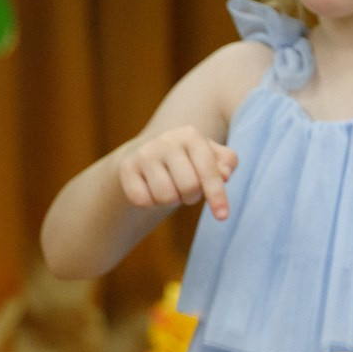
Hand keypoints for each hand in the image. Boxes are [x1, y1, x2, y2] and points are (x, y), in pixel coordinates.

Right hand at [119, 125, 237, 220]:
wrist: (147, 152)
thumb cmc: (189, 159)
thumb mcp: (211, 156)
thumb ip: (227, 162)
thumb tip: (225, 174)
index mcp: (190, 135)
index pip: (209, 171)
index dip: (217, 196)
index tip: (223, 216)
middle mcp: (165, 140)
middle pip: (188, 187)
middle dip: (192, 197)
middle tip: (187, 190)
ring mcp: (143, 153)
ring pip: (165, 197)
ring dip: (172, 201)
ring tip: (171, 187)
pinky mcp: (125, 167)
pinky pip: (143, 201)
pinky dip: (151, 203)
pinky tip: (152, 189)